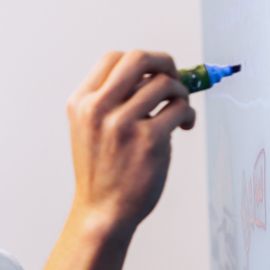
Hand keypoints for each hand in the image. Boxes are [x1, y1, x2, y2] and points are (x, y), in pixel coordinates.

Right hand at [67, 50, 195, 234]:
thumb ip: (111, 100)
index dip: (141, 61)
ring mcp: (122, 124)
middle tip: (175, 79)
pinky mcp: (148, 140)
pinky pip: (179, 109)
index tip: (155, 73)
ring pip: (165, 84)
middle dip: (165, 62)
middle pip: (139, 59)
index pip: (113, 58)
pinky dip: (188, 114)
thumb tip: (157, 73)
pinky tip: (183, 126)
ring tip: (179, 112)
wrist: (102, 211)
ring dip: (180, 93)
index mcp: (81, 103)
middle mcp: (97, 109)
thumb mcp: (89, 129)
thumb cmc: (102, 171)